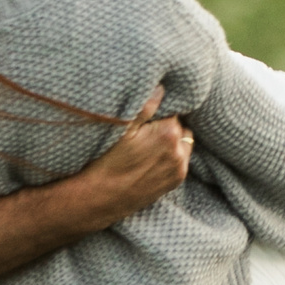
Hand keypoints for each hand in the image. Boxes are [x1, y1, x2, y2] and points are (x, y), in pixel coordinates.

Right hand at [70, 87, 191, 227]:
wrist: (101, 197)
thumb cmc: (107, 161)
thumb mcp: (121, 129)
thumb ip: (145, 107)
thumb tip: (162, 88)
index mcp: (168, 132)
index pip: (172, 111)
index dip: (158, 112)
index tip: (145, 118)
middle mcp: (179, 150)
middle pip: (180, 126)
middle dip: (167, 126)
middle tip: (146, 131)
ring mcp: (179, 167)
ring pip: (183, 143)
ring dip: (172, 142)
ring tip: (150, 145)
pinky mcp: (176, 181)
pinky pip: (181, 160)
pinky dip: (172, 157)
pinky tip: (152, 159)